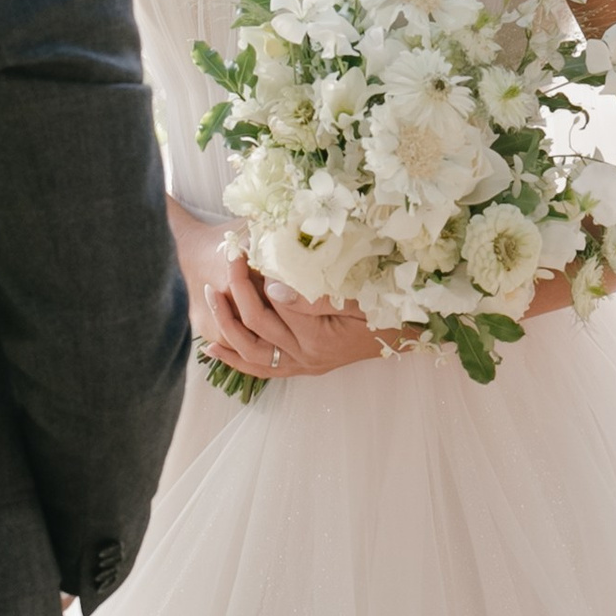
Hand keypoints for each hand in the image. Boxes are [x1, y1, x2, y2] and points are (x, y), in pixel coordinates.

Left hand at [197, 236, 384, 383]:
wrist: (406, 336)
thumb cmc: (388, 311)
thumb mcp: (360, 298)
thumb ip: (317, 296)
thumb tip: (273, 286)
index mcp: (319, 336)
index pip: (273, 305)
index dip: (254, 276)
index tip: (243, 246)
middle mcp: (307, 357)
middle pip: (257, 325)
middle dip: (236, 291)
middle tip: (227, 260)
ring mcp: (303, 366)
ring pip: (251, 351)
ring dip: (226, 324)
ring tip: (208, 296)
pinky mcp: (302, 369)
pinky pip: (261, 369)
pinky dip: (235, 359)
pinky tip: (212, 347)